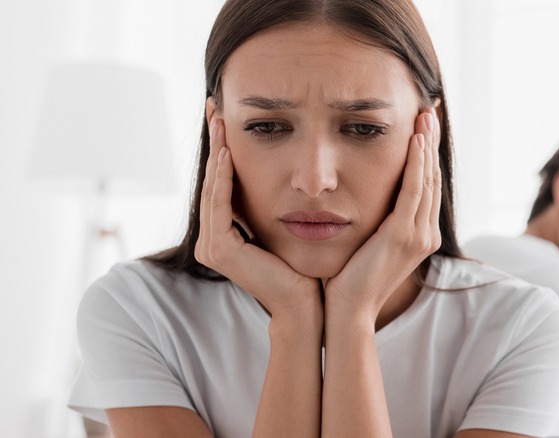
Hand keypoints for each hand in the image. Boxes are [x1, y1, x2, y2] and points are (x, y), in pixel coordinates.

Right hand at [195, 117, 321, 318]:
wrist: (308, 303)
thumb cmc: (303, 264)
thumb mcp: (284, 223)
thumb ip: (273, 200)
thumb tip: (283, 168)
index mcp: (225, 233)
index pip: (222, 182)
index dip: (222, 148)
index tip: (226, 115)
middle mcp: (212, 240)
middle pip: (213, 180)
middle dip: (215, 142)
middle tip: (215, 105)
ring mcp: (212, 246)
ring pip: (214, 188)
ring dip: (217, 152)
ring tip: (220, 120)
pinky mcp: (220, 250)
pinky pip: (220, 205)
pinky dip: (224, 178)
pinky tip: (229, 151)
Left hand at [323, 108, 441, 322]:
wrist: (347, 311)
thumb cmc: (349, 279)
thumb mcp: (368, 244)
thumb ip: (375, 221)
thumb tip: (363, 196)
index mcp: (420, 235)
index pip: (427, 185)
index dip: (427, 154)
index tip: (423, 125)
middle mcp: (426, 234)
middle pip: (433, 177)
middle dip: (431, 141)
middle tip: (428, 108)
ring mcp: (418, 235)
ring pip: (428, 179)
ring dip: (426, 144)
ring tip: (424, 114)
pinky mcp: (403, 235)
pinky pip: (415, 190)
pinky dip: (416, 163)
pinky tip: (414, 139)